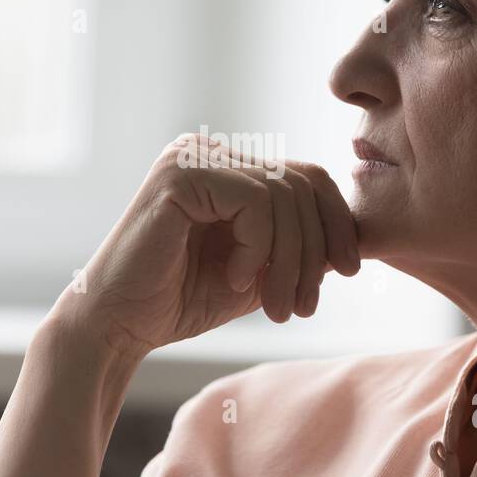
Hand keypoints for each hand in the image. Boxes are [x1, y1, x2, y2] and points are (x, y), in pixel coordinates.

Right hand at [48, 131, 360, 361]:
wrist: (119, 326)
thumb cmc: (181, 301)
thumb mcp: (259, 270)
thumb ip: (299, 245)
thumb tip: (358, 233)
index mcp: (228, 166)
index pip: (308, 176)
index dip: (337, 222)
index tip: (346, 273)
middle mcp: (209, 150)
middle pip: (303, 182)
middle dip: (316, 251)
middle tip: (304, 307)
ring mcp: (191, 156)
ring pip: (283, 195)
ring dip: (290, 261)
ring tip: (275, 307)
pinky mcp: (179, 174)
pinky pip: (254, 202)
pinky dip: (258, 249)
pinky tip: (236, 279)